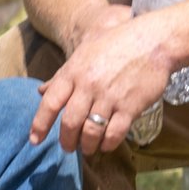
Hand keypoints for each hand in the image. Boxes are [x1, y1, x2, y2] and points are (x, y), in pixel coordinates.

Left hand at [30, 12, 174, 154]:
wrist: (154, 40)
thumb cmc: (117, 44)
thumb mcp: (85, 52)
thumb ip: (62, 75)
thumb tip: (41, 91)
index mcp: (74, 71)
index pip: (51, 103)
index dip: (40, 124)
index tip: (35, 140)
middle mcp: (88, 86)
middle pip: (69, 123)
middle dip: (66, 140)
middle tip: (68, 147)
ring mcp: (109, 97)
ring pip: (90, 132)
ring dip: (87, 145)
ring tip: (87, 148)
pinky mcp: (130, 106)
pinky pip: (114, 133)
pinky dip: (108, 144)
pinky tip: (106, 144)